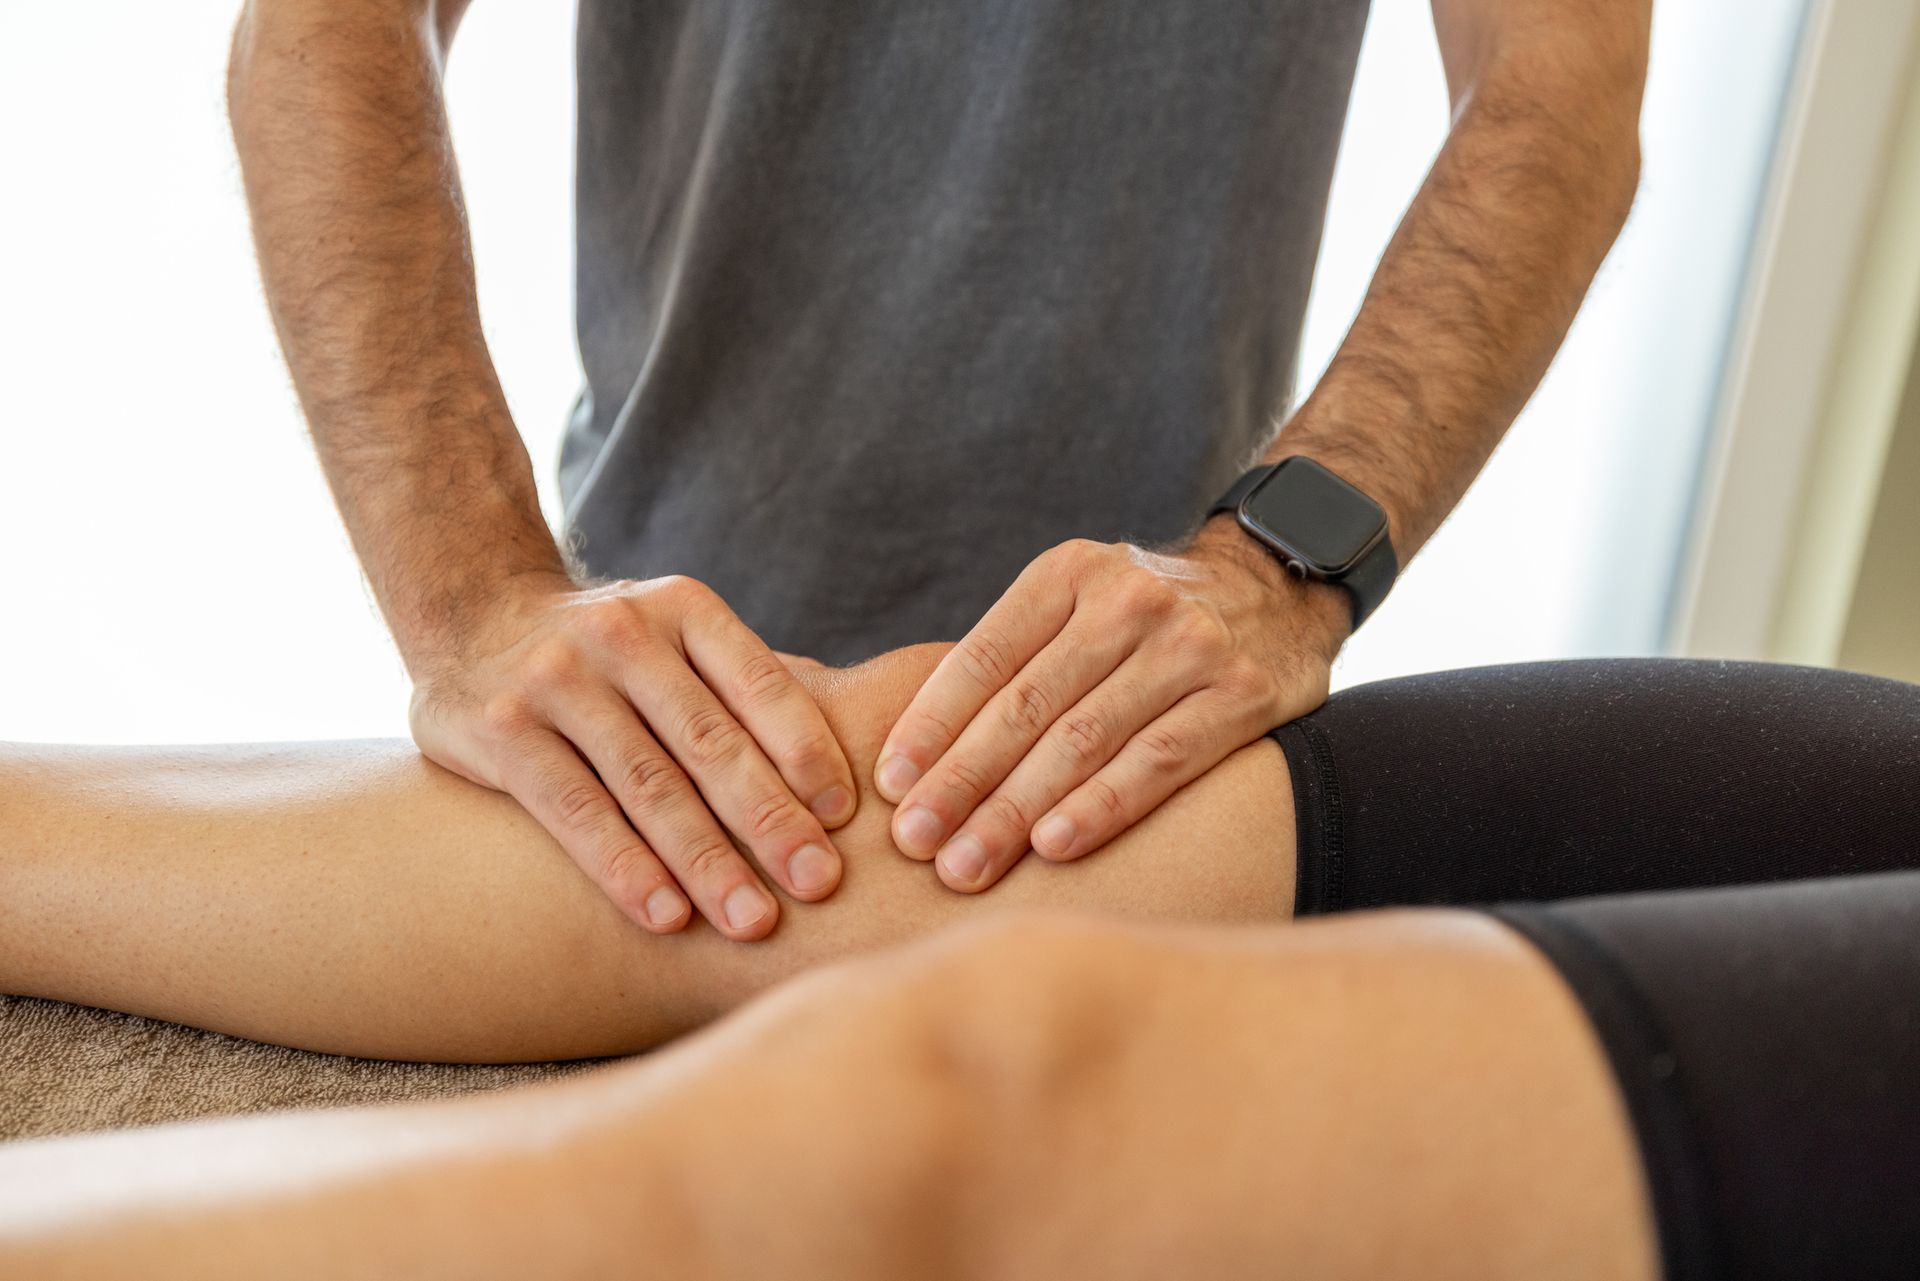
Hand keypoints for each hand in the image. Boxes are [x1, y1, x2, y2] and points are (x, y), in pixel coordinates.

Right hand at [408, 574, 857, 938]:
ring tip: (753, 921)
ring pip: (646, 783)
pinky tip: (665, 916)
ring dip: (705, 860)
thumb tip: (853, 776)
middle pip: (708, 740)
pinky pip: (574, 808)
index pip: (759, 683)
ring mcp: (555, 679)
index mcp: (684, 608)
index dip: (805, 750)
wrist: (470, 611)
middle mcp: (622, 634)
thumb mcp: (675, 637)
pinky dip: (624, 866)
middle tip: (820, 884)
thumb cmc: (611, 655)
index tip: (845, 819)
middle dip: (770, 819)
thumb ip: (740, 690)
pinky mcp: (498, 729)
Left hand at [873, 523, 1347, 891]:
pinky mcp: (1241, 695)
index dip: (931, 725)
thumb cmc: (1145, 616)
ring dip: (1016, 810)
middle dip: (961, 781)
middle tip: (913, 842)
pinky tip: (1053, 847)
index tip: (890, 787)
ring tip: (964, 863)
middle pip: (1026, 706)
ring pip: (1084, 740)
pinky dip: (1101, 807)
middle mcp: (1127, 602)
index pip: (984, 657)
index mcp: (1068, 574)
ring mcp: (1188, 647)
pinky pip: (1158, 762)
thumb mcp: (1079, 600)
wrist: (1276, 583)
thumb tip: (914, 757)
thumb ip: (1016, 658)